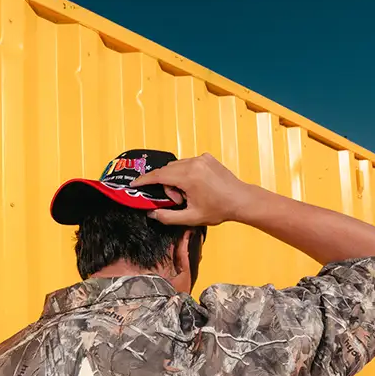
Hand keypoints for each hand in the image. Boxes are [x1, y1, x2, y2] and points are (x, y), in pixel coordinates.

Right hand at [132, 153, 255, 225]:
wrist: (241, 200)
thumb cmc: (219, 210)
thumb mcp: (191, 218)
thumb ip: (167, 217)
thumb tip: (151, 213)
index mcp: (189, 177)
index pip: (159, 175)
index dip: (144, 180)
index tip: (134, 184)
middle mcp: (194, 163)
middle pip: (167, 171)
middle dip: (167, 186)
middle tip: (178, 201)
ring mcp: (201, 158)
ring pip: (176, 166)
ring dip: (176, 180)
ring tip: (188, 195)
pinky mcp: (207, 158)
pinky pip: (187, 163)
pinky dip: (185, 174)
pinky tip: (196, 187)